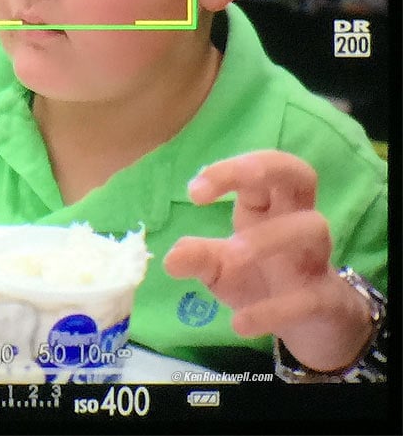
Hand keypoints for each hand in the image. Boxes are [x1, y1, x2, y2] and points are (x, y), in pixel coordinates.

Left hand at [163, 150, 373, 372]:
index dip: (229, 171)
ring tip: (230, 258)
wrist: (311, 327)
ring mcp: (316, 259)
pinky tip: (240, 324)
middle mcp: (296, 223)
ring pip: (312, 229)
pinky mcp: (326, 299)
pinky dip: (275, 309)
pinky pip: (309, 297)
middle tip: (220, 188)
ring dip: (267, 239)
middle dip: (263, 169)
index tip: (193, 191)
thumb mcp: (221, 269)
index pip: (259, 169)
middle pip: (300, 175)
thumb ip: (198, 257)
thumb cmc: (260, 280)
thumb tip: (170, 259)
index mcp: (267, 208)